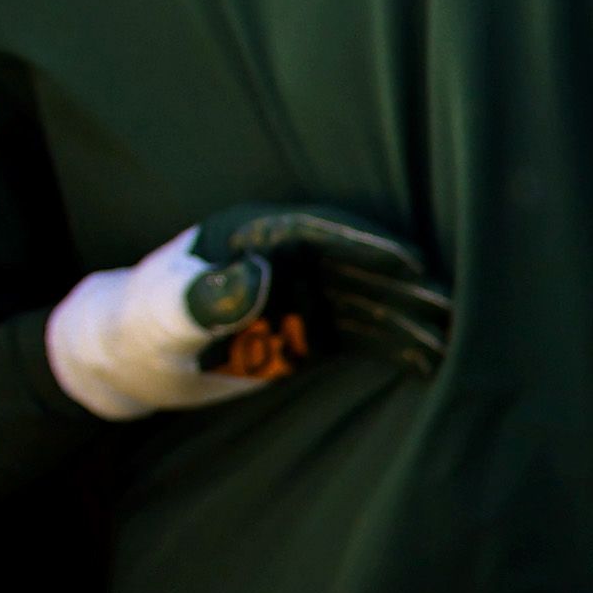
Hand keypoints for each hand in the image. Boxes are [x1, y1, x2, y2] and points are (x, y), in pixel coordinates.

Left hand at [44, 208, 446, 417]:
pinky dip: (397, 344)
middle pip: (360, 266)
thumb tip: (257, 277)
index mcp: (256, 234)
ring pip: (371, 300)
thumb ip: (204, 296)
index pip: (322, 233)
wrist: (134, 356)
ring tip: (458, 339)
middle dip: (408, 285)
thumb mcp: (165, 314)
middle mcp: (291, 257)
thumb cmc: (141, 325)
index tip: (409, 261)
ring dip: (412, 318)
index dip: (367, 245)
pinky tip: (433, 359)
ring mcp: (306, 291)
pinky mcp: (313, 326)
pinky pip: (365, 331)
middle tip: (454, 305)